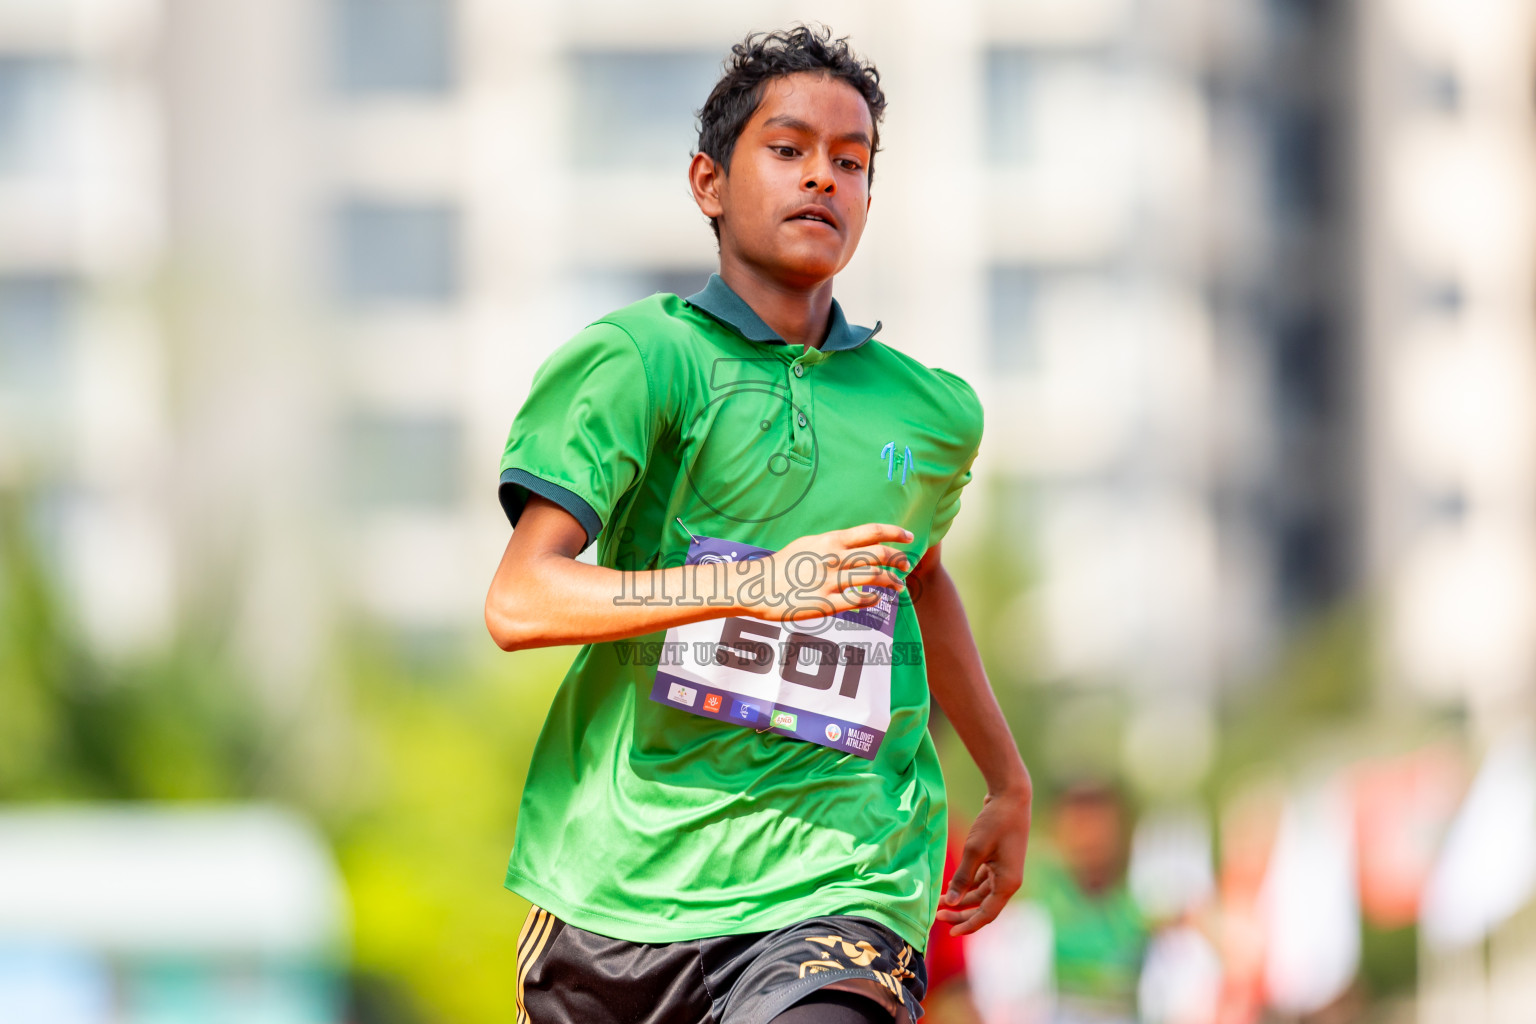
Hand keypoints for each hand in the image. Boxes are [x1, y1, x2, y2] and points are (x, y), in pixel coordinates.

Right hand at [740, 523, 911, 621]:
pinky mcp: (825, 602)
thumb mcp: (809, 544)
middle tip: (906, 565)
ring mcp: (830, 580)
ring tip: (898, 586)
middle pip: (880, 554)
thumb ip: (833, 544)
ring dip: (892, 581)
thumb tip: (855, 544)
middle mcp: (834, 557)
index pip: (872, 531)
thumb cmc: (783, 565)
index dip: (895, 533)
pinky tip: (875, 599)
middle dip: (899, 559)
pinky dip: (873, 598)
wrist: (756, 586)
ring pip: (874, 577)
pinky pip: (859, 600)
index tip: (909, 537)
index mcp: (830, 540)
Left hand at [935, 787, 1031, 935]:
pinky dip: (968, 885)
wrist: (1011, 797)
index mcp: (1008, 883)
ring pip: (982, 895)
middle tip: (938, 915)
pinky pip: (982, 882)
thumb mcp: (974, 850)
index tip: (949, 932)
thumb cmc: (995, 822)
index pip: (987, 915)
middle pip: (984, 907)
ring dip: (962, 899)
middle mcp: (1009, 881)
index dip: (968, 925)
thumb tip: (951, 902)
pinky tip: (951, 886)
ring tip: (940, 900)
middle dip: (962, 913)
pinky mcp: (999, 862)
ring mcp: (1005, 872)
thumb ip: (962, 877)